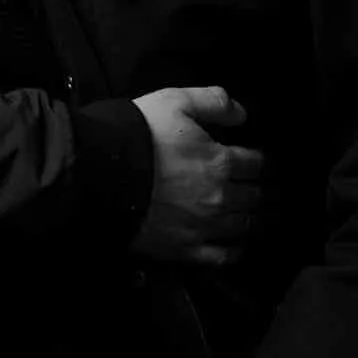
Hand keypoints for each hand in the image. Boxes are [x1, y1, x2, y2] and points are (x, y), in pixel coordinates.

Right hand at [130, 87, 266, 264]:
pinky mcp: (185, 249)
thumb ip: (213, 102)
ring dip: (249, 218)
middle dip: (255, 189)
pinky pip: (222, 256)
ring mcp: (204, 226)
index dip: (257, 160)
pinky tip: (235, 246)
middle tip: (254, 187)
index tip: (255, 160)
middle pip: (253, 196)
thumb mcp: (174, 101)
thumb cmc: (136, 136)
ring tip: (249, 214)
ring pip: (243, 225)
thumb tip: (241, 113)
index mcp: (219, 161)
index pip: (256, 163)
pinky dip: (233, 251)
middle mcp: (219, 196)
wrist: (100, 174)